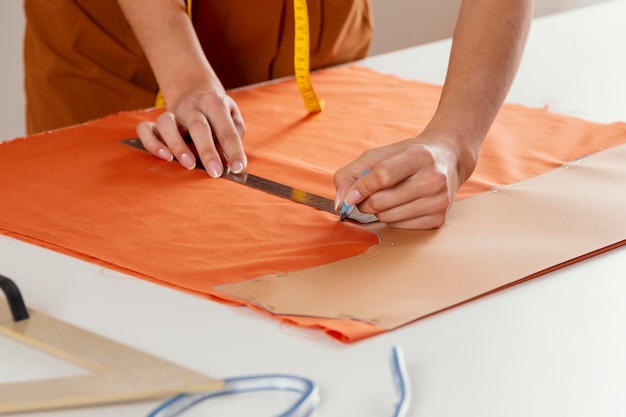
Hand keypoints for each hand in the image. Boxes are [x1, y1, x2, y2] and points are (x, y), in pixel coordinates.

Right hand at [136, 90, 246, 177]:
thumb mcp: (232, 115)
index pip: (227, 130)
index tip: (239, 168)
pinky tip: (164, 156)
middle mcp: (192, 106)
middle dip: (207, 152)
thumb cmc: (217, 111)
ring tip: (188, 164)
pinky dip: (152, 143)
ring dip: (177, 146)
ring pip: (167, 124)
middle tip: (215, 172)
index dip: (234, 151)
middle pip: (198, 127)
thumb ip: (234, 133)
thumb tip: (226, 155)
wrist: (194, 88)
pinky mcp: (156, 122)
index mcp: (215, 104)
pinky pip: (145, 129)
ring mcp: (173, 113)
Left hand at [334, 133, 474, 228]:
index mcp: (418, 156)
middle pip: (381, 202)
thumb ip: (351, 174)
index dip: (361, 188)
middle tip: (368, 195)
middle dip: (365, 201)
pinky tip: (402, 205)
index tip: (350, 196)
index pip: (383, 175)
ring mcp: (439, 201)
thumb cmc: (408, 156)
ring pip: (388, 218)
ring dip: (378, 211)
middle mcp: (433, 179)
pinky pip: (400, 228)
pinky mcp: (439, 219)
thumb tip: (340, 203)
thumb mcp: (379, 155)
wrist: (448, 158)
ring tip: (388, 197)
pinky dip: (393, 219)